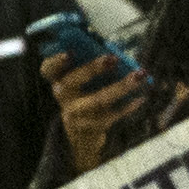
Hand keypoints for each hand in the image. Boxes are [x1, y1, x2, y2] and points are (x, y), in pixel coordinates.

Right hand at [46, 47, 160, 167]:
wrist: (83, 136)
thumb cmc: (85, 99)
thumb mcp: (81, 84)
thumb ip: (91, 68)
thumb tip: (115, 54)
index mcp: (58, 80)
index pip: (48, 69)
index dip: (57, 61)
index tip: (71, 53)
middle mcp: (63, 97)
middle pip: (73, 81)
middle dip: (93, 68)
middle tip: (113, 59)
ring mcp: (76, 114)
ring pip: (99, 99)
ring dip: (121, 86)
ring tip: (139, 75)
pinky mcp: (92, 127)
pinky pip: (112, 115)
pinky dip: (128, 106)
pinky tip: (140, 97)